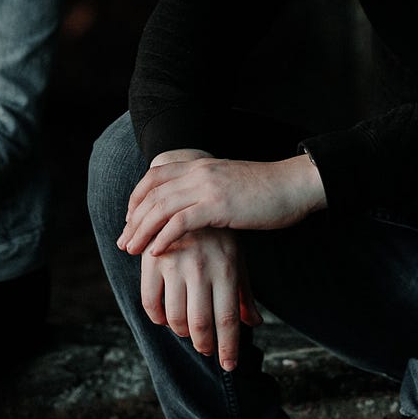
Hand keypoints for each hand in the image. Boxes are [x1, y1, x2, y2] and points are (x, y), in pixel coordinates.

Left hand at [118, 153, 325, 255]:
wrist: (294, 186)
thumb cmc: (267, 191)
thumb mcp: (230, 183)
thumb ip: (209, 189)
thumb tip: (196, 206)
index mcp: (199, 165)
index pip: (154, 177)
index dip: (136, 198)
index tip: (130, 220)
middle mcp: (198, 172)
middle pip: (151, 193)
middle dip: (133, 219)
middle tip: (123, 242)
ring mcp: (207, 187)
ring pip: (160, 207)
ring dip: (141, 230)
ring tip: (131, 250)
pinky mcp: (218, 205)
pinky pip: (180, 222)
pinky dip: (163, 237)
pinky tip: (156, 253)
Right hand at [141, 228, 262, 370]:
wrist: (188, 195)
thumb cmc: (219, 234)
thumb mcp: (237, 260)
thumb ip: (243, 293)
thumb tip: (254, 323)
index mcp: (226, 270)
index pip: (228, 320)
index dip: (228, 348)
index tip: (229, 366)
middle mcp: (200, 270)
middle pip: (200, 324)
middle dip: (205, 345)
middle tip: (208, 350)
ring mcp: (174, 265)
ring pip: (175, 317)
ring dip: (182, 333)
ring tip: (189, 332)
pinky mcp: (152, 261)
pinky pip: (150, 302)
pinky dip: (158, 318)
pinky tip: (166, 318)